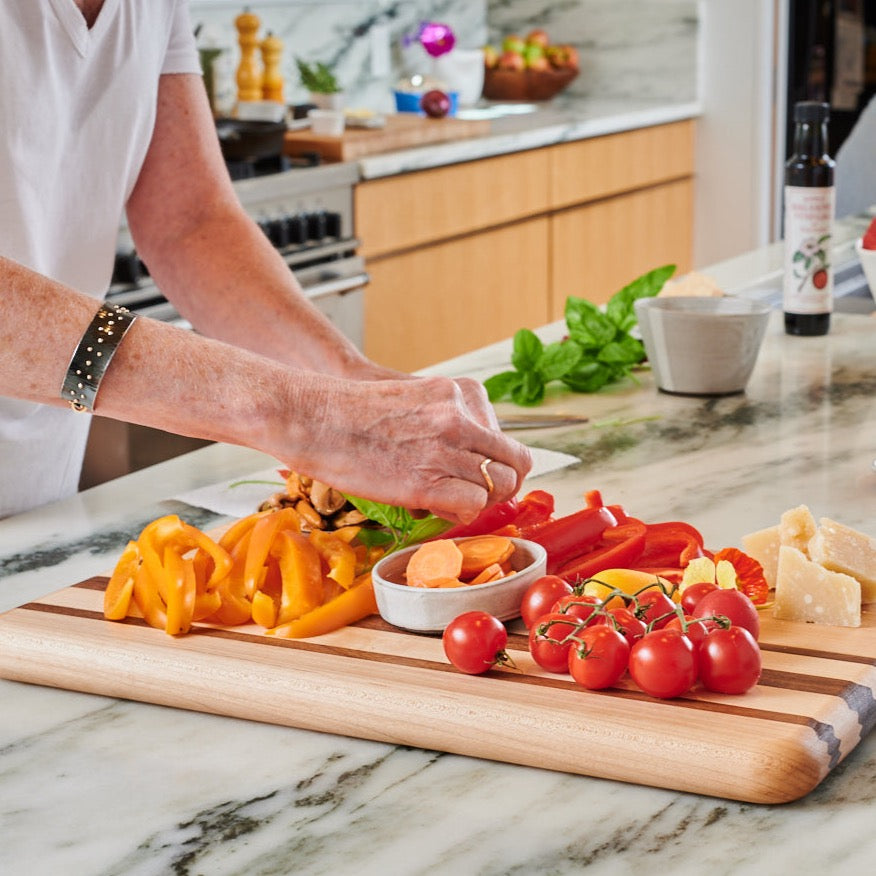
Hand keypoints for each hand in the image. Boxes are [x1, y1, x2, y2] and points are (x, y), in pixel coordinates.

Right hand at [275, 373, 531, 523]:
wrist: (314, 417)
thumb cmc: (355, 412)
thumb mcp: (415, 399)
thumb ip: (449, 422)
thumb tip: (471, 458)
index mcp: (461, 393)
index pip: (507, 440)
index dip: (498, 465)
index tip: (481, 477)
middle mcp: (461, 417)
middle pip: (514, 464)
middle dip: (500, 487)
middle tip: (474, 496)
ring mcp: (447, 448)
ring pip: (497, 487)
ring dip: (477, 501)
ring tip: (446, 500)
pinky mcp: (428, 481)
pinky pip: (473, 506)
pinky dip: (459, 513)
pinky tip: (433, 505)